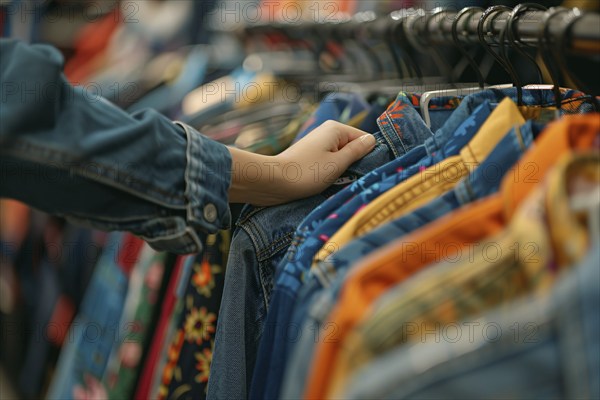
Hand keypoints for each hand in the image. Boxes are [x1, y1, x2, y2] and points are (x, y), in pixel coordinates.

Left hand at [228, 120, 375, 205]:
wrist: (273, 180)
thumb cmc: (307, 172)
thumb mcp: (337, 164)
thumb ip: (357, 152)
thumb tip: (372, 140)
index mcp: (336, 129)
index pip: (364, 139)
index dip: (367, 156)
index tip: (364, 173)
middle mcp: (327, 132)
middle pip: (353, 148)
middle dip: (354, 164)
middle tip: (349, 180)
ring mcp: (318, 143)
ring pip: (341, 156)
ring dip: (342, 170)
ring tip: (335, 182)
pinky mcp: (310, 155)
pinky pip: (329, 161)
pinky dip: (331, 172)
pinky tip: (326, 182)